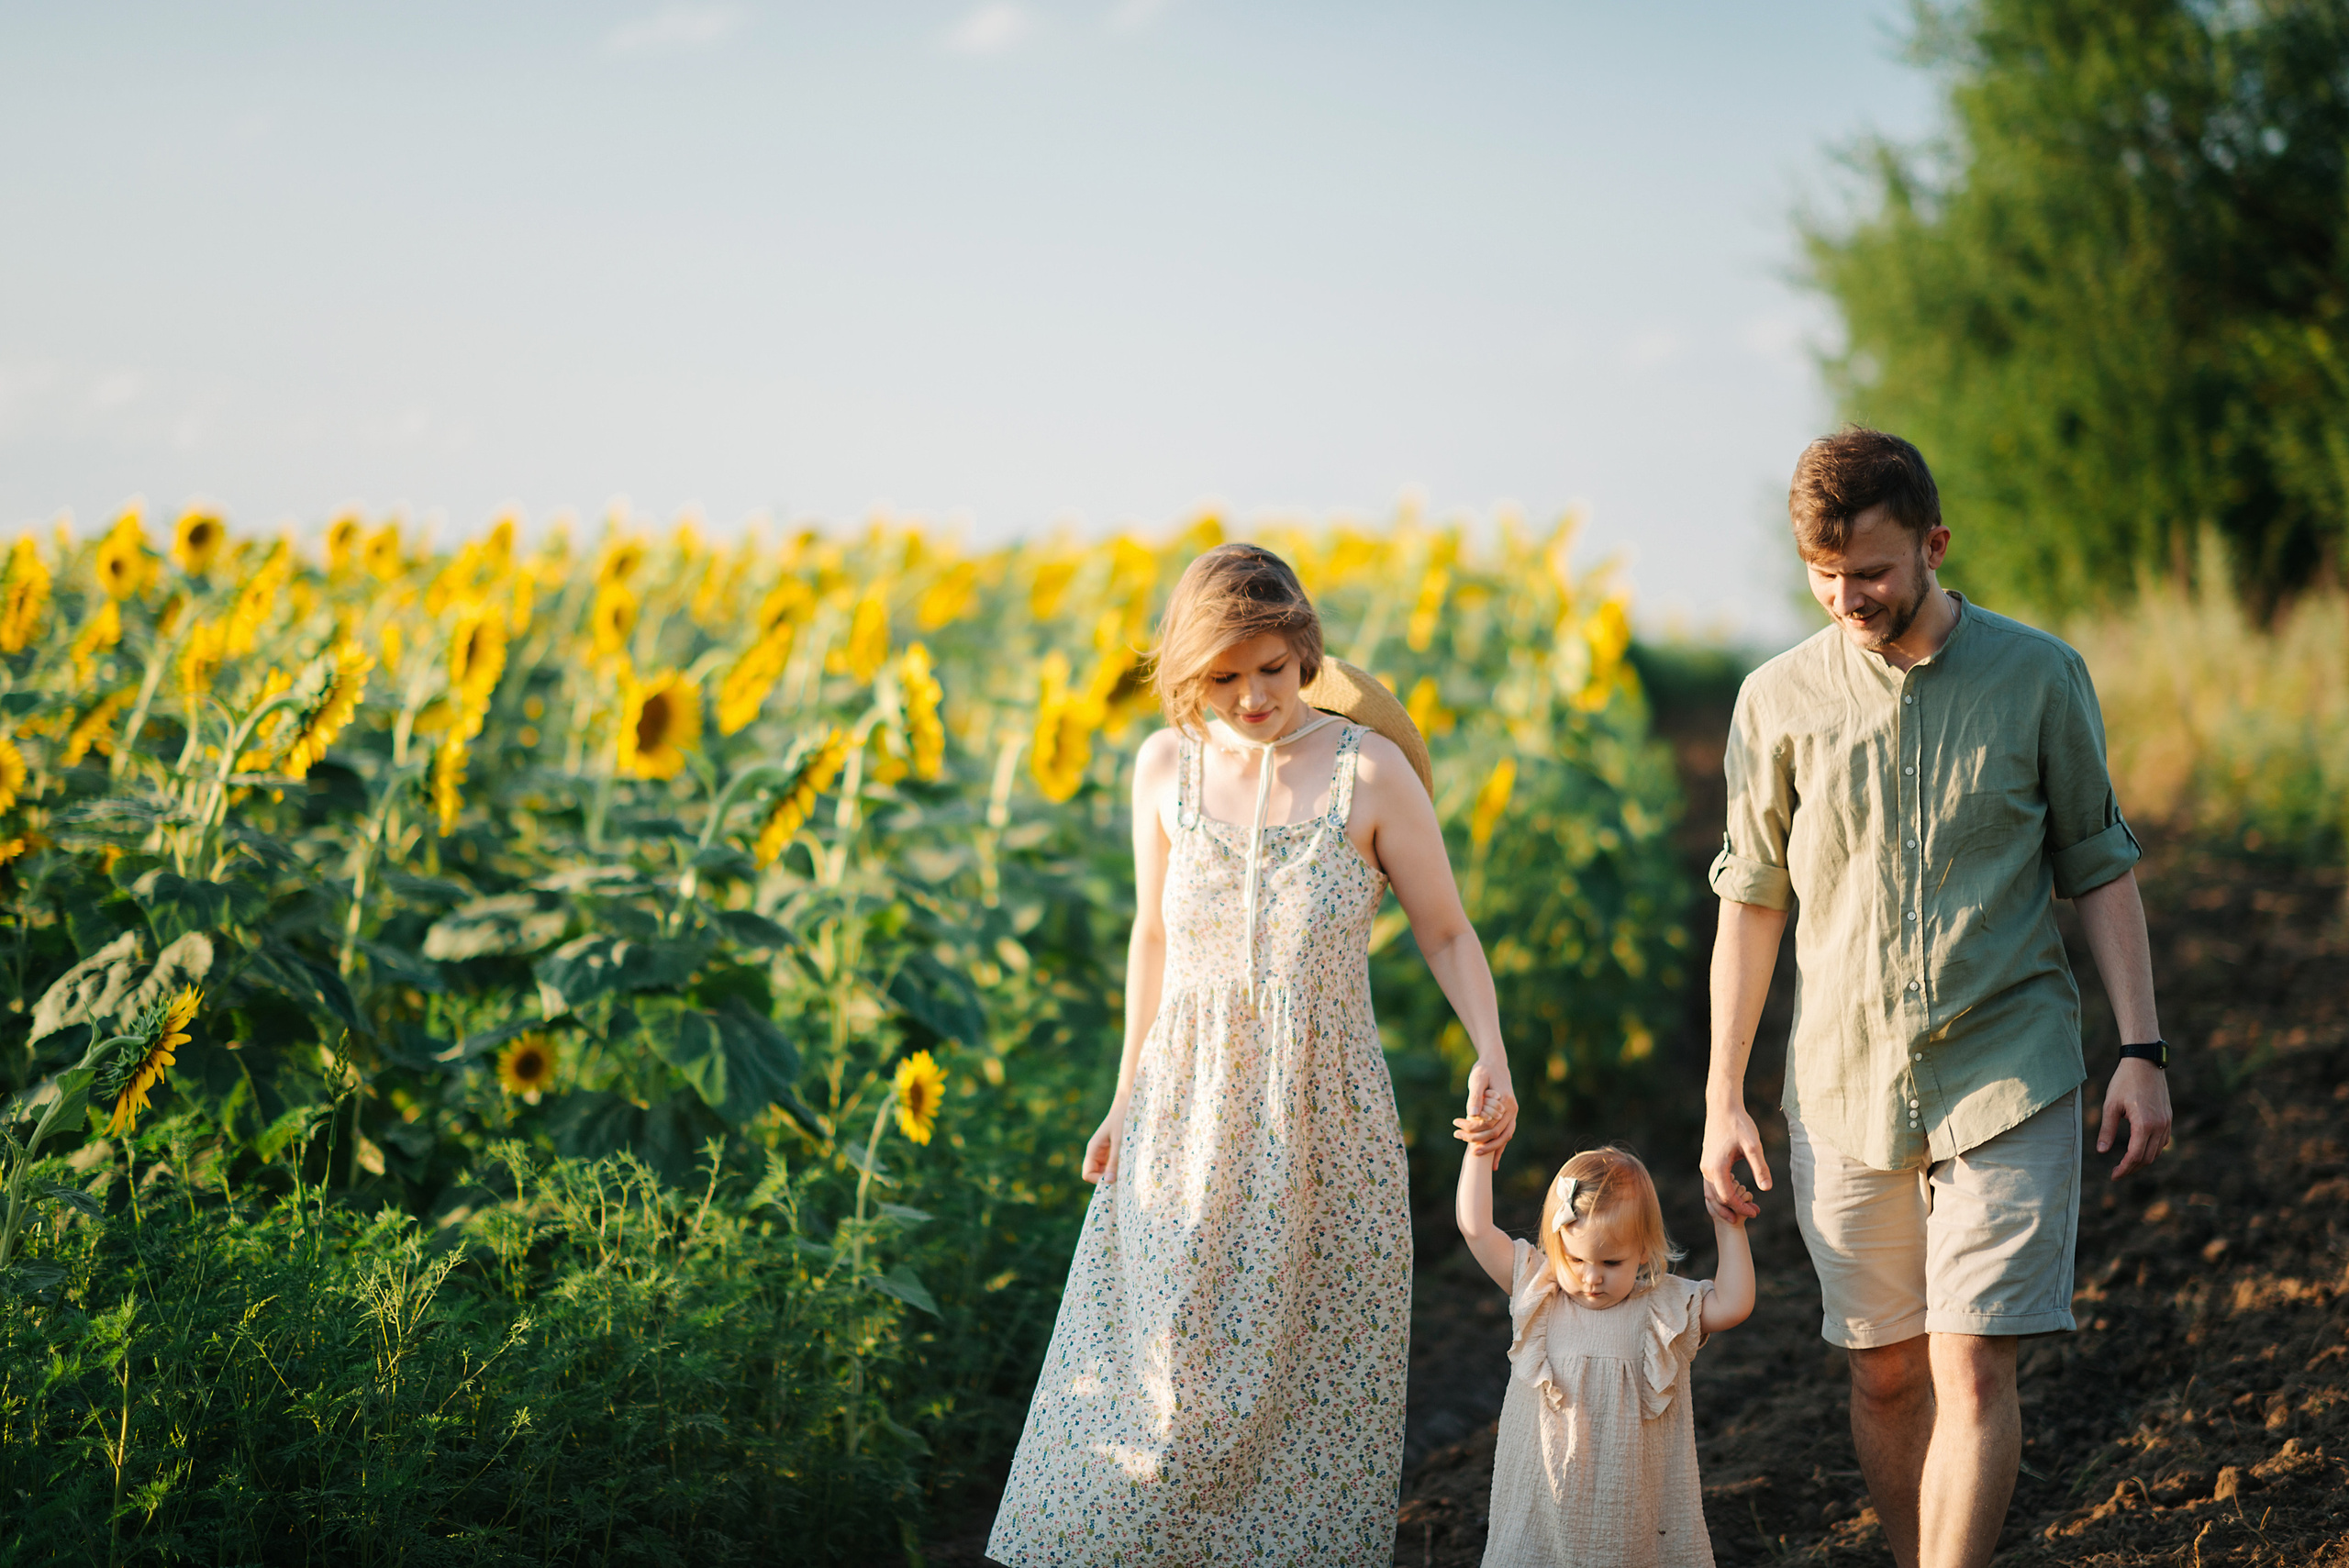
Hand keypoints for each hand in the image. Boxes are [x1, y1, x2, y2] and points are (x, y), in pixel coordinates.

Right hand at [1082, 1103, 1127, 1184]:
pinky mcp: (1112, 1150)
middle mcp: (1096, 1152)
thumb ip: (1114, 1161)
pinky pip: (1112, 1165)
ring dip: (1115, 1173)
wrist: (1128, 1103)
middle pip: (1095, 1175)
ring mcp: (1104, 1152)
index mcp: (1093, 1149)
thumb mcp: (1119, 1141)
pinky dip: (1120, 1167)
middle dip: (1107, 1178)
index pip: (1087, 1174)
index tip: (1114, 1178)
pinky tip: (1129, 1163)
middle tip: (1123, 1175)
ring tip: (1128, 1168)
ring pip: (1105, 1171)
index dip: (1098, 1180)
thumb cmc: (1123, 1119)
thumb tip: (1108, 1182)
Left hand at [1452, 1057, 1517, 1161]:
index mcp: (1505, 1101)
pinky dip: (1499, 1148)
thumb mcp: (1477, 1079)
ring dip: (1491, 1149)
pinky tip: (1493, 1164)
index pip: (1489, 1123)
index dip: (1473, 1130)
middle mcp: (1512, 1109)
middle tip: (1460, 1141)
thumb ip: (1475, 1096)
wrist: (1495, 1063)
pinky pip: (1506, 1135)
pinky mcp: (1510, 1116)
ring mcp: (1513, 1114)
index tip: (1457, 1130)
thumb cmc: (1484, 1070)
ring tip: (1475, 1156)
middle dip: (1480, 1141)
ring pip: (1504, 1137)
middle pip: (1497, 1133)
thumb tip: (1472, 1114)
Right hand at [1699, 1097, 1770, 1220]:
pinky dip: (1723, 1192)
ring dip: (1726, 1203)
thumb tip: (1766, 1189)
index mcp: (1716, 1168)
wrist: (1723, 1106)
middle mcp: (1707, 1169)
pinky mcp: (1708, 1160)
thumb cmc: (1738, 1124)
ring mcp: (1705, 1165)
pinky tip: (1738, 1191)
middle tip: (1753, 1213)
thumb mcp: (1753, 1146)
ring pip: (1712, 1192)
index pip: (1727, 1198)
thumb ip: (1759, 1168)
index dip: (1741, 1208)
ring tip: (1744, 1208)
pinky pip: (1712, 1183)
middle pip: (1716, 1199)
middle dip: (1733, 1210)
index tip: (1756, 1212)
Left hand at [2097, 1058, 2171, 1176]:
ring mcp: (2167, 1122)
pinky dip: (2152, 1150)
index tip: (2114, 1176)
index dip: (2124, 1168)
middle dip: (2132, 1168)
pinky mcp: (2168, 1117)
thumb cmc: (2124, 1082)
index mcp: (2144, 1125)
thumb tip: (2101, 1152)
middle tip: (2117, 1172)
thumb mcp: (2110, 1106)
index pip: (2135, 1156)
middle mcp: (2159, 1126)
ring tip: (2126, 1163)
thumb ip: (2107, 1130)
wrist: (2144, 1062)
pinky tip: (2139, 1149)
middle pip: (2148, 1158)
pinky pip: (2163, 1141)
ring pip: (2157, 1151)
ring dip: (2143, 1160)